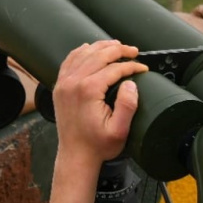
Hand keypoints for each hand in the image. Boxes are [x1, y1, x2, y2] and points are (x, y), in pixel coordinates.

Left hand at [46, 40, 147, 202]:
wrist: (75, 156)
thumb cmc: (97, 145)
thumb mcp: (119, 130)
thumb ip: (127, 105)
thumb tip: (131, 82)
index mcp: (88, 90)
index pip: (114, 68)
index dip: (131, 65)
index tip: (142, 68)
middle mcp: (73, 82)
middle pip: (99, 55)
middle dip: (119, 50)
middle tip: (134, 51)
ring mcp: (64, 83)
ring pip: (84, 54)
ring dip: (101, 47)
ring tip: (117, 46)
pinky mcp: (60, 87)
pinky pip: (69, 61)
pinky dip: (81, 52)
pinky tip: (90, 48)